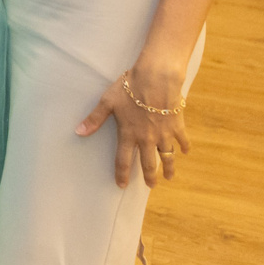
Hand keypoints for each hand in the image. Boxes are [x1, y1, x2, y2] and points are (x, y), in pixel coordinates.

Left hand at [77, 64, 189, 187]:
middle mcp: (147, 138)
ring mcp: (164, 133)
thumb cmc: (129, 88)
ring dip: (169, 167)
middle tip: (151, 186)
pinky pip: (183, 139)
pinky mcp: (177, 125)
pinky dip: (184, 146)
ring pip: (167, 156)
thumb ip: (94, 119)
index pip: (123, 161)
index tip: (122, 185)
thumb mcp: (107, 102)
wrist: (156, 79)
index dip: (122, 174)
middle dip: (149, 177)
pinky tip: (185, 151)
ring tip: (169, 177)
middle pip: (148, 163)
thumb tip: (78, 132)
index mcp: (128, 134)